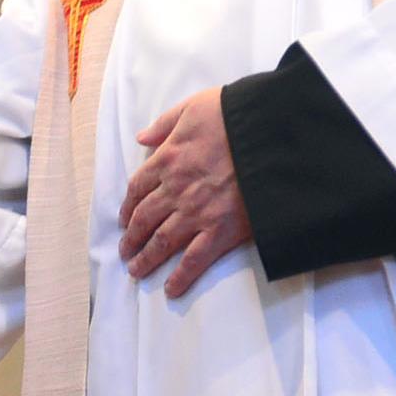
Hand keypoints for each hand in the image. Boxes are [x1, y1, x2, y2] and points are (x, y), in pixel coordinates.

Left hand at [119, 86, 252, 295]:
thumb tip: (141, 138)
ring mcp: (196, 214)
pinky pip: (194, 260)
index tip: (124, 218)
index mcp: (168, 159)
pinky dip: (180, 277)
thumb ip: (165, 123)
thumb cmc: (235, 116)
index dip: (128, 206)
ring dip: (146, 259)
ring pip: (161, 242)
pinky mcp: (220, 231)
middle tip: (125, 250)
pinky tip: (171, 289)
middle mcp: (175, 190)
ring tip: (136, 270)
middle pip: (144, 219)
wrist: (271, 136)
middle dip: (131, 237)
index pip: (138, 188)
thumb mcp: (194, 106)